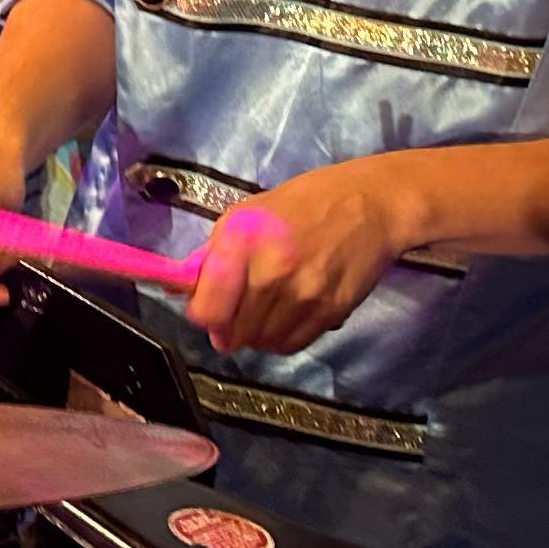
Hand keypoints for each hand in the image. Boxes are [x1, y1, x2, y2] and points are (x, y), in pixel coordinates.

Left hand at [182, 158, 412, 358]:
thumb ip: (212, 255)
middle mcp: (271, 272)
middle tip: (234, 312)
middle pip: (232, 332)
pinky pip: (291, 344)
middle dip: (226, 327)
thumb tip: (179, 290)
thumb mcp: (247, 214)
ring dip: (254, 334)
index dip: (201, 314)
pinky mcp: (331, 312)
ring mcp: (303, 296)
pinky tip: (284, 315)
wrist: (369, 205)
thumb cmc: (302, 203)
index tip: (205, 310)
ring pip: (260, 343)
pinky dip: (280, 338)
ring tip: (263, 310)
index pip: (207, 309)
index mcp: (242, 241)